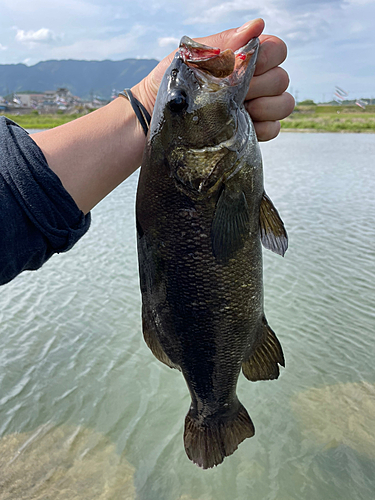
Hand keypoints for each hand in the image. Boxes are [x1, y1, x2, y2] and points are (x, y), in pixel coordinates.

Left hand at [134, 18, 293, 141]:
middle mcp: (254, 82)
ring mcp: (255, 108)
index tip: (243, 67)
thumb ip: (224, 42)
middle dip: (261, 85)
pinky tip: (241, 127)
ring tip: (240, 110)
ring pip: (284, 104)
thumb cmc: (172, 82)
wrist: (155, 117)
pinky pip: (275, 129)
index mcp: (243, 59)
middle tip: (234, 93)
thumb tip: (257, 25)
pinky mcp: (251, 132)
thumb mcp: (192, 56)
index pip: (277, 50)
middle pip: (282, 79)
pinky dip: (263, 128)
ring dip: (267, 107)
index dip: (268, 57)